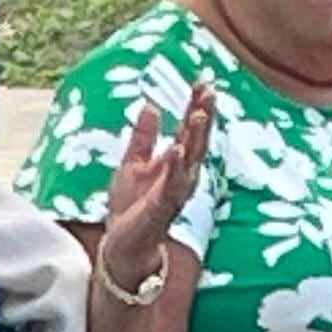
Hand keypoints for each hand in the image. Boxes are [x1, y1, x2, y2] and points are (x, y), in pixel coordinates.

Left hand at [91, 91, 216, 299]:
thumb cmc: (130, 209)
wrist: (123, 248)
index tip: (202, 82)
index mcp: (174, 165)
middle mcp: (181, 177)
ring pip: (190, 162)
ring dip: (194, 138)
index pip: (189, 131)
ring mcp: (174, 194)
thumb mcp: (132, 164)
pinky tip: (176, 149)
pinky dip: (174, 168)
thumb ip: (142, 137)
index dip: (196, 107)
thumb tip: (149, 105)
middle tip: (208, 91)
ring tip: (197, 114)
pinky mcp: (161, 210)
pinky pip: (171, 186)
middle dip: (203, 117)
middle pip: (196, 142)